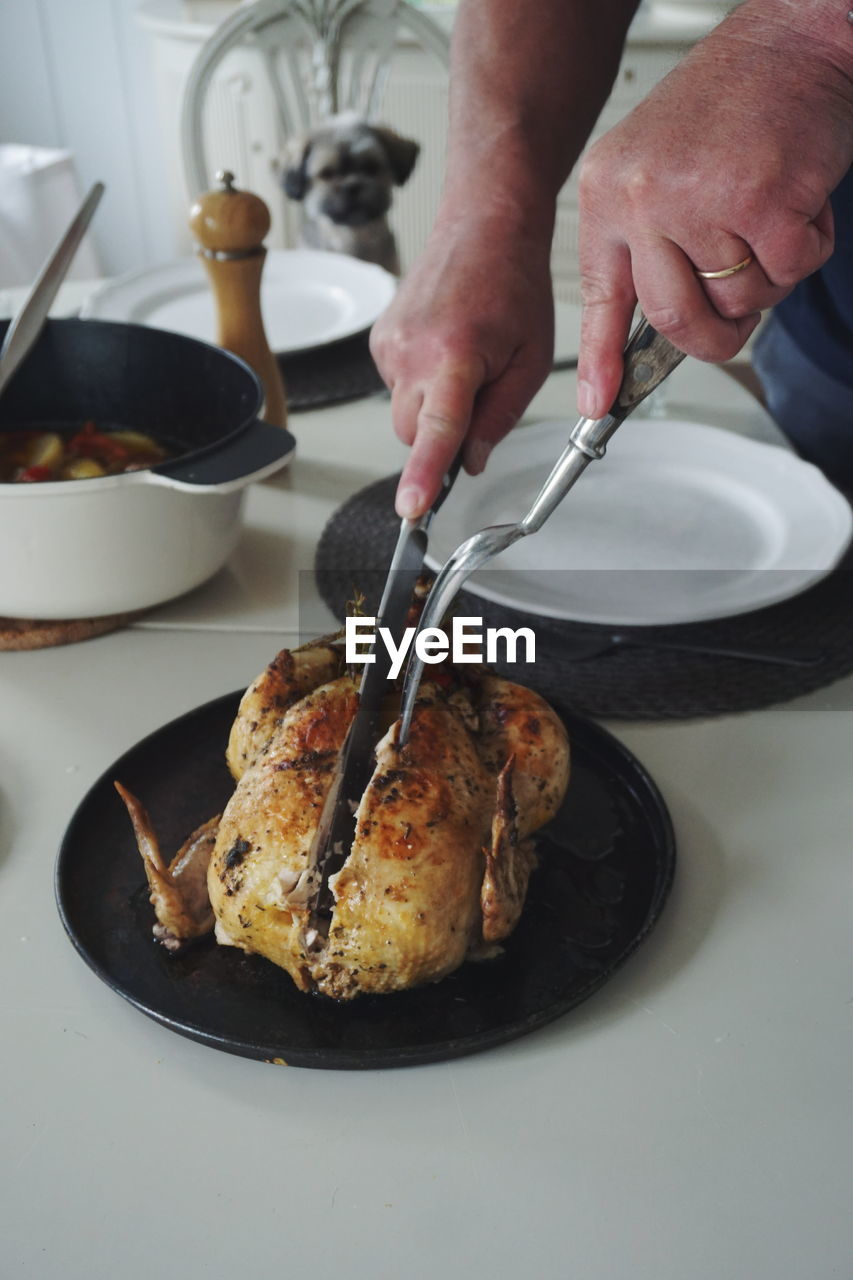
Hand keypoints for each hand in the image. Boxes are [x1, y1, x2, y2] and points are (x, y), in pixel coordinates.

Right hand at [369, 216, 554, 517]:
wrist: (483, 226)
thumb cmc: (513, 284)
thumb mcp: (531, 360)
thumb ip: (501, 417)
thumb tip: (471, 461)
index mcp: (455, 355)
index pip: (436, 431)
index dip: (423, 475)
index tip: (412, 507)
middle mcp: (411, 350)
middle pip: (414, 434)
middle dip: (442, 435)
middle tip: (481, 392)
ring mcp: (389, 345)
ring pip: (404, 414)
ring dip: (434, 406)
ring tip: (467, 360)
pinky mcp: (380, 340)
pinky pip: (398, 388)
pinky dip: (423, 384)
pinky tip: (446, 349)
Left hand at [575, 0, 852, 418]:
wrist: (791, 39)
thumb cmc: (733, 105)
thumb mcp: (656, 170)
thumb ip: (649, 243)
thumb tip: (658, 327)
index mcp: (610, 192)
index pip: (600, 296)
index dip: (601, 359)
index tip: (598, 402)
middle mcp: (643, 197)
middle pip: (674, 318)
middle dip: (713, 336)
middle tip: (735, 321)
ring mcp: (700, 200)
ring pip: (738, 300)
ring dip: (768, 276)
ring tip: (767, 215)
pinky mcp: (761, 202)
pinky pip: (788, 273)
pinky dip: (806, 249)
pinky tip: (797, 200)